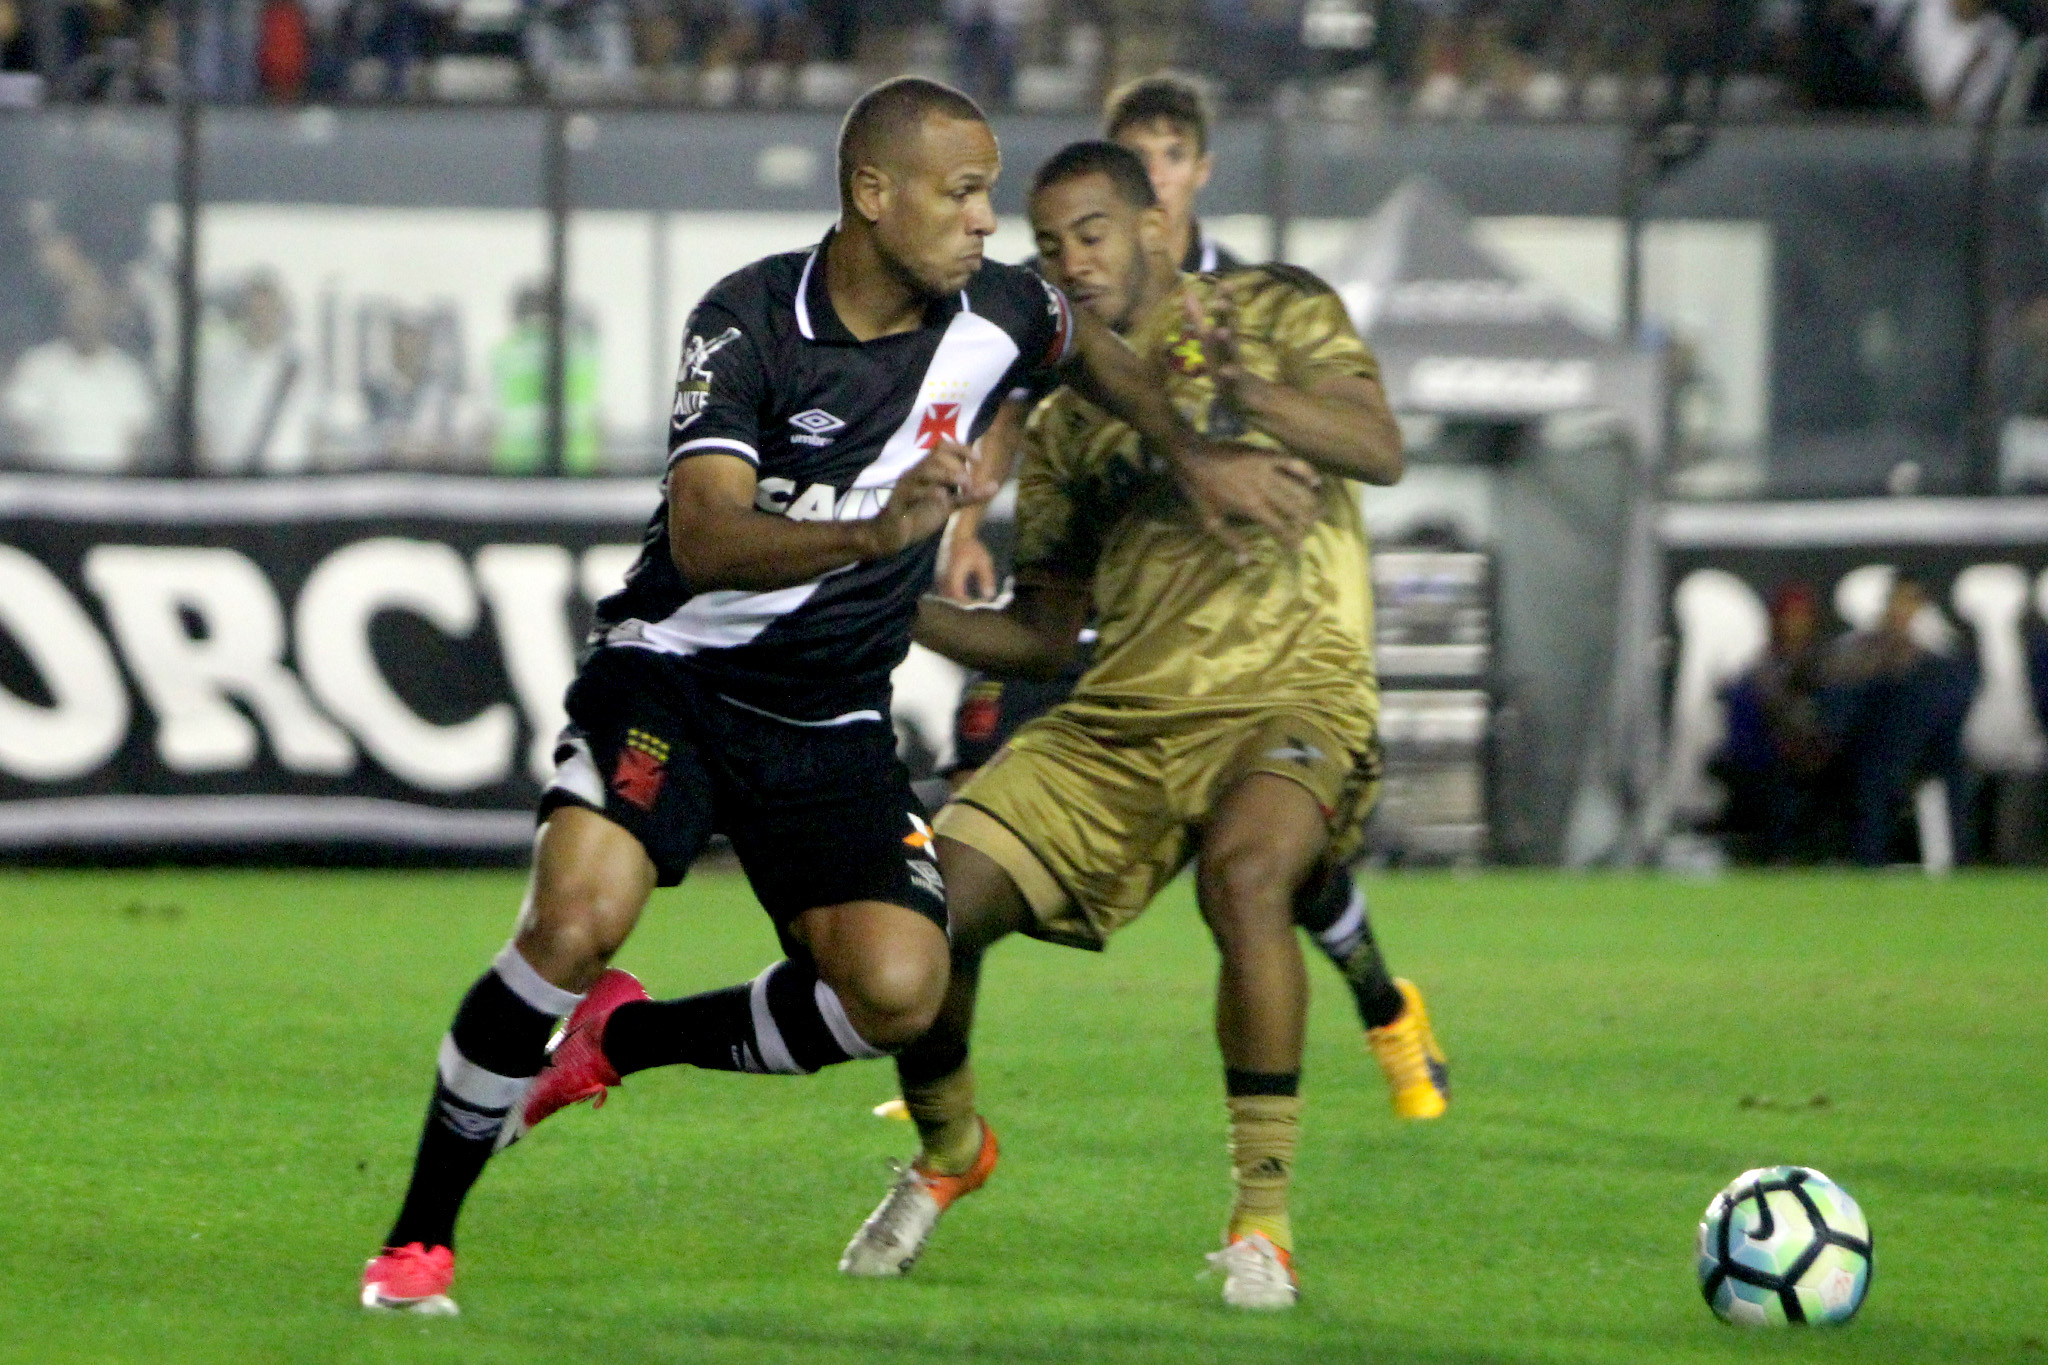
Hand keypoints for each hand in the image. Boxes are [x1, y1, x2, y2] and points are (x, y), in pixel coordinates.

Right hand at [865, 439, 999, 558]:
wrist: (892, 535)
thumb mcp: (949, 505)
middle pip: (936, 456)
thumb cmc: (919, 515)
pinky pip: (913, 493)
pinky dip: (930, 492)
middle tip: (968, 485)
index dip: (962, 448)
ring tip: (963, 488)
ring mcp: (905, 486)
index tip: (978, 460)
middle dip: (957, 467)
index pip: (942, 446)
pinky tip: (943, 498)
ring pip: (925, 470)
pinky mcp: (898, 502)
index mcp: (926, 469)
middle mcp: (915, 473)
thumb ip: (969, 495)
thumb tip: (995, 485)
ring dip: (948, 476)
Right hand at [939, 527, 999, 601]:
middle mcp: (944, 576)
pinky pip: (943, 589)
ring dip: (956, 599)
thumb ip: (987, 579)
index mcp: (955, 574)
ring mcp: (939, 575)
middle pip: (950, 599)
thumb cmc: (972, 547)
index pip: (958, 597)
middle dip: (962, 603)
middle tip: (975, 604)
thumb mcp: (984, 562)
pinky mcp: (938, 574)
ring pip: (945, 595)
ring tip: (970, 599)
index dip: (968, 603)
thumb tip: (989, 596)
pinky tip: (963, 592)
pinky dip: (952, 593)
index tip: (978, 603)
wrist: (957, 534)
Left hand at [1173, 441, 1322, 558]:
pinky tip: (1316, 480)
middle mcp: (1264, 489)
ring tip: (1321, 509)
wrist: (1193, 457)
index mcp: (1252, 507)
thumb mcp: (1211, 521)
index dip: (1292, 539)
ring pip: (1298, 487)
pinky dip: (1306, 470)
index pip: (1280, 527)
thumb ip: (1231, 541)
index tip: (1299, 547)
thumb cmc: (1200, 491)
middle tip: (1313, 527)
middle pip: (1294, 507)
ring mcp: (1266, 470)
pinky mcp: (1266, 454)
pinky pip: (1292, 461)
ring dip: (1311, 499)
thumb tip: (1245, 562)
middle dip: (1307, 519)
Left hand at [1180, 281, 1261, 407]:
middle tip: (1219, 301)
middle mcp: (1229, 344)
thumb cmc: (1222, 360)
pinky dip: (1229, 374)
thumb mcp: (1209, 338)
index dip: (1224, 298)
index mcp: (1223, 333)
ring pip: (1229, 350)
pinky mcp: (1234, 382)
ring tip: (1222, 331)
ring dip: (1226, 340)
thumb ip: (1198, 316)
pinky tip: (1225, 371)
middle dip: (1224, 314)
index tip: (1225, 283)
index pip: (1224, 313)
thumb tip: (1186, 292)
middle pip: (1227, 325)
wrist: (1242, 393)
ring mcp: (1233, 362)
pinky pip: (1232, 377)